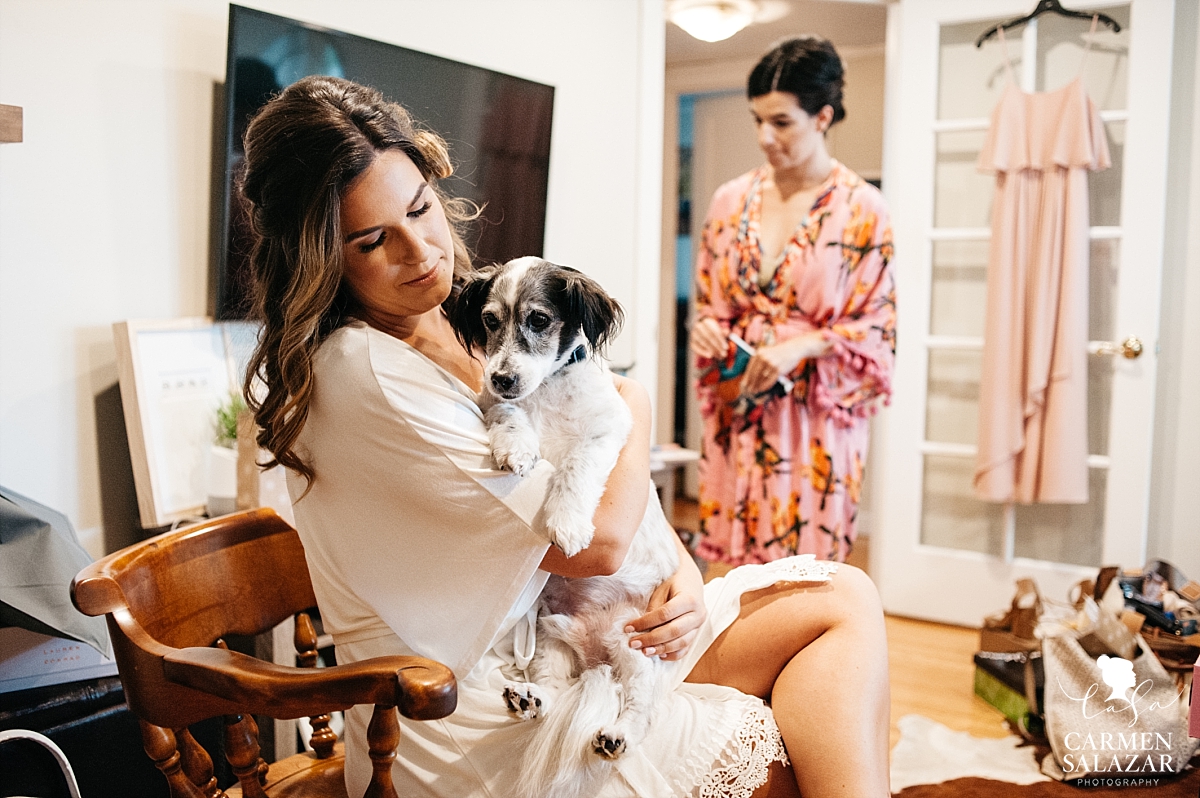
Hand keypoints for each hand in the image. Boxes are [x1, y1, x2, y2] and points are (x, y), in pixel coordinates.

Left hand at [624, 540, 706, 660]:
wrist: (691, 579)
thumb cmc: (673, 582)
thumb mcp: (662, 589)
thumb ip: (654, 609)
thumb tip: (641, 628)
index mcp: (690, 599)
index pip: (665, 614)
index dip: (645, 622)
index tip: (629, 627)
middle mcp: (698, 614)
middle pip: (674, 631)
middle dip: (652, 639)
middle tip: (634, 643)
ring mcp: (699, 626)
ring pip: (681, 643)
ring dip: (661, 649)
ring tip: (644, 651)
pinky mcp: (696, 634)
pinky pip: (685, 649)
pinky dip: (672, 654)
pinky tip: (659, 654)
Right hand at [690, 317, 727, 359]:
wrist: (701, 330)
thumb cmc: (713, 331)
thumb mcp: (718, 329)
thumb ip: (723, 332)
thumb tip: (727, 332)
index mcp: (707, 322)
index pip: (714, 332)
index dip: (721, 340)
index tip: (726, 347)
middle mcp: (698, 327)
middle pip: (709, 338)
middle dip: (717, 347)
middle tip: (724, 354)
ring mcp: (694, 334)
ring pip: (703, 343)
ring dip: (712, 350)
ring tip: (719, 356)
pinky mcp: (691, 342)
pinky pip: (696, 348)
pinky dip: (703, 352)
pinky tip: (710, 356)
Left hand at [741, 332, 830, 395]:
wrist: (793, 348)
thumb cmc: (779, 353)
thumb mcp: (767, 353)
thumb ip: (759, 363)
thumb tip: (751, 378)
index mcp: (759, 353)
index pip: (750, 368)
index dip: (747, 378)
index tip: (744, 385)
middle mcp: (764, 358)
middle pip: (754, 375)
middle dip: (751, 384)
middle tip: (749, 391)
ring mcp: (771, 363)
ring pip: (761, 378)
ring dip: (757, 386)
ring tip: (755, 391)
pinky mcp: (778, 369)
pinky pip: (770, 380)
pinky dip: (765, 386)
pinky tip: (763, 389)